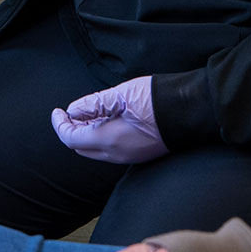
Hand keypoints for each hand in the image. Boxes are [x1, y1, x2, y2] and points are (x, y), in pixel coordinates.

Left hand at [51, 76, 168, 164]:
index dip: (60, 125)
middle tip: (69, 113)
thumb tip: (73, 110)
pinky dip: (101, 138)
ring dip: (86, 134)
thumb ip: (94, 103)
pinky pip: (111, 151)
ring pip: (96, 151)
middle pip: (81, 148)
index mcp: (110, 139)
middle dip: (71, 131)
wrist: (192, 109)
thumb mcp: (122, 94)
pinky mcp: (141, 154)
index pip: (71, 139)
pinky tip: (107, 121)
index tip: (57, 111)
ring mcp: (130, 157)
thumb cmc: (159, 99)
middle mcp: (118, 154)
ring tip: (88, 113)